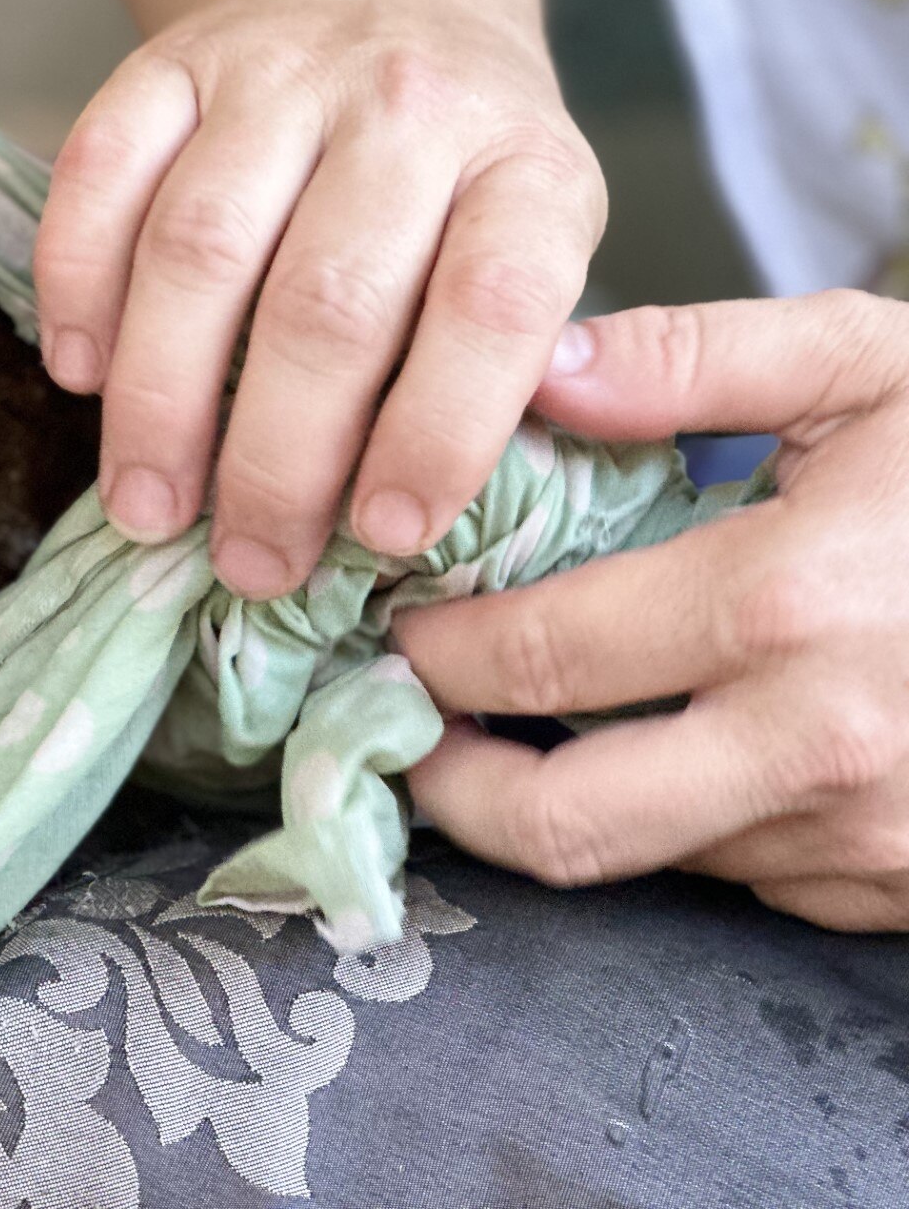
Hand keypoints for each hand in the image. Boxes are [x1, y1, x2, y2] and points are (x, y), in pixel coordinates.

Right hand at [34, 0, 605, 598]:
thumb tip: (404, 519)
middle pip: (327, 300)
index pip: (493, 304)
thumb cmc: (462, 166)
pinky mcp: (171, 56)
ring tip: (147, 507)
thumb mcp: (534, 241)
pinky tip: (77, 371)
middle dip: (277, 458)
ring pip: (199, 245)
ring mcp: (281, 68)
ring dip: (162, 399)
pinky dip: (75, 282)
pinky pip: (99, 170)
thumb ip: (501, 358)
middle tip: (249, 563)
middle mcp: (410, 102)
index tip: (383, 536)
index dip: (438, 432)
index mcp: (527, 164)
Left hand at [396, 293, 908, 931]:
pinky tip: (680, 743)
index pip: (534, 655)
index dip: (433, 651)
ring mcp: (870, 840)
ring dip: (564, 799)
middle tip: (405, 729)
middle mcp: (821, 747)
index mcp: (791, 604)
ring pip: (648, 853)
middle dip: (451, 784)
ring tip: (519, 727)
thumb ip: (699, 358)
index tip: (393, 629)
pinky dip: (683, 817)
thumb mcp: (879, 367)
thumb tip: (543, 369)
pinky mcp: (901, 892)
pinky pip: (745, 872)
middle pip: (559, 822)